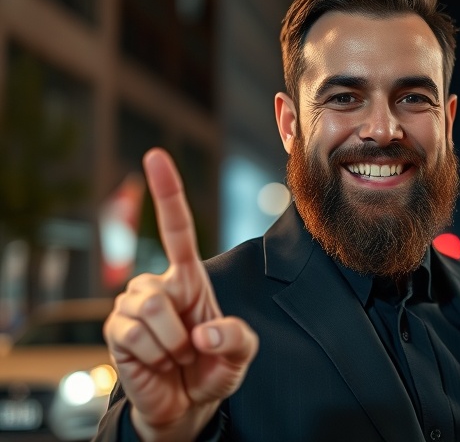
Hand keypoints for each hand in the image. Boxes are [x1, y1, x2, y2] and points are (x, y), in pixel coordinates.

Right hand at [103, 148, 257, 440]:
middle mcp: (157, 286)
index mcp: (189, 278)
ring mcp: (131, 308)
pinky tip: (157, 362)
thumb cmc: (213, 369)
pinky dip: (154, 355)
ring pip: (148, 311)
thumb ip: (237, 339)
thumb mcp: (241, 354)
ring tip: (175, 356)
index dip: (166, 194)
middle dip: (184, 329)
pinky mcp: (115, 332)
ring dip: (170, 343)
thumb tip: (203, 331)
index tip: (155, 156)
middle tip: (191, 349)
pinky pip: (134, 336)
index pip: (177, 229)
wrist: (187, 405)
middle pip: (161, 288)